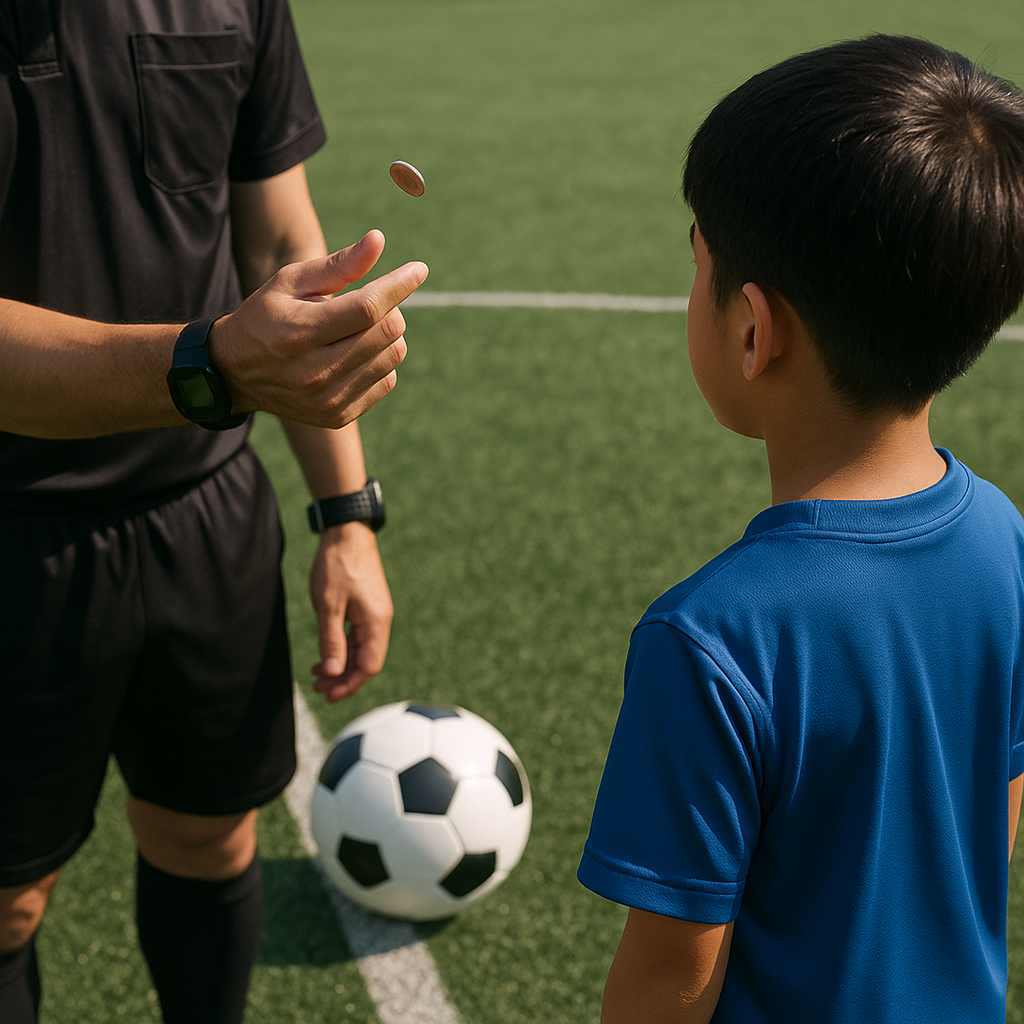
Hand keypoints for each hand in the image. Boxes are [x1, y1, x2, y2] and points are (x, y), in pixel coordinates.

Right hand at [210, 230, 426, 427]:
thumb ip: (337, 265)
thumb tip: (379, 240)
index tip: (418, 270)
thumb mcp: (290, 283)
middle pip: (388, 332)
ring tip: (359, 328)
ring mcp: (329, 399)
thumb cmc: (266, 316)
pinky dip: (381, 361)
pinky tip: (355, 353)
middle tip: (372, 301)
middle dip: (390, 308)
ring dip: (388, 335)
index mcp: (299, 333)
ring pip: (393, 356)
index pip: (367, 308)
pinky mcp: (339, 416)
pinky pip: (387, 381)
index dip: (399, 285)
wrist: (236, 374)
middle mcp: (315, 372)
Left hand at [309, 521, 393, 702]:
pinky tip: (325, 654)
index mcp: (376, 622)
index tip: (327, 694)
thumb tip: (333, 673)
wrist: (347, 532)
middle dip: (343, 678)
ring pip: (361, 650)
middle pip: (366, 662)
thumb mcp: (328, 605)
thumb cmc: (337, 565)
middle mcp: (380, 621)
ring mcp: (375, 614)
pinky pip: (358, 637)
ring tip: (316, 673)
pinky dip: (342, 649)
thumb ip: (331, 641)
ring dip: (341, 665)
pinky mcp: (367, 608)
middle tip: (317, 687)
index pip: (369, 666)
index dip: (349, 685)